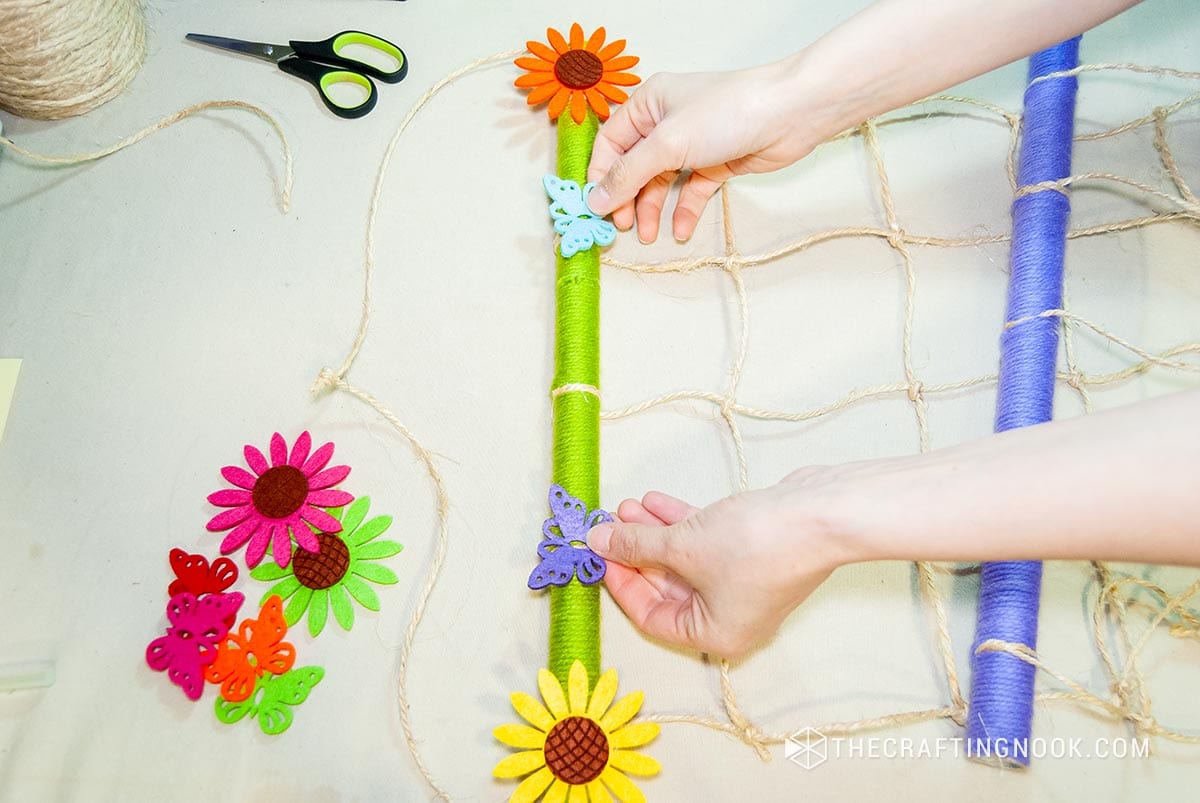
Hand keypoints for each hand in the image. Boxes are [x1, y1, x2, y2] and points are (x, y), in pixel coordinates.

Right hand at [585, 62, 821, 242]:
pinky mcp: (716, 162)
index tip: (596, 209)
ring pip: (660, 182)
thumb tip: (595, 199)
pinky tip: (680, 229)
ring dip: (652, 208)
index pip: (610, 144)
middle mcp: (666, 122)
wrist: (789, 114)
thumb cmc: (726, 113)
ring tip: (648, 234)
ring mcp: (692, 143)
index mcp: (648, 103)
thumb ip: (628, 174)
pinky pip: (690, 190)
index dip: (601, 177)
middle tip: (624, 226)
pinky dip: (683, 209)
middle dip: (627, 198)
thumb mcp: (667, 143)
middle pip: (634, 167)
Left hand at [585, 472, 843, 658]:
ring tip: (628, 506)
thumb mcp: (682, 545)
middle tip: (610, 524)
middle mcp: (731, 615)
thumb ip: (635, 544)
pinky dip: (682, 524)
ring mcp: (744, 582)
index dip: (621, 583)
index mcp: (715, 634)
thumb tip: (599, 541)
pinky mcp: (755, 551)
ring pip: (686, 560)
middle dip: (637, 551)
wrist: (821, 514)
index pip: (652, 616)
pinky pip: (706, 542)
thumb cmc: (757, 545)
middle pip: (668, 586)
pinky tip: (656, 501)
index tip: (600, 553)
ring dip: (655, 533)